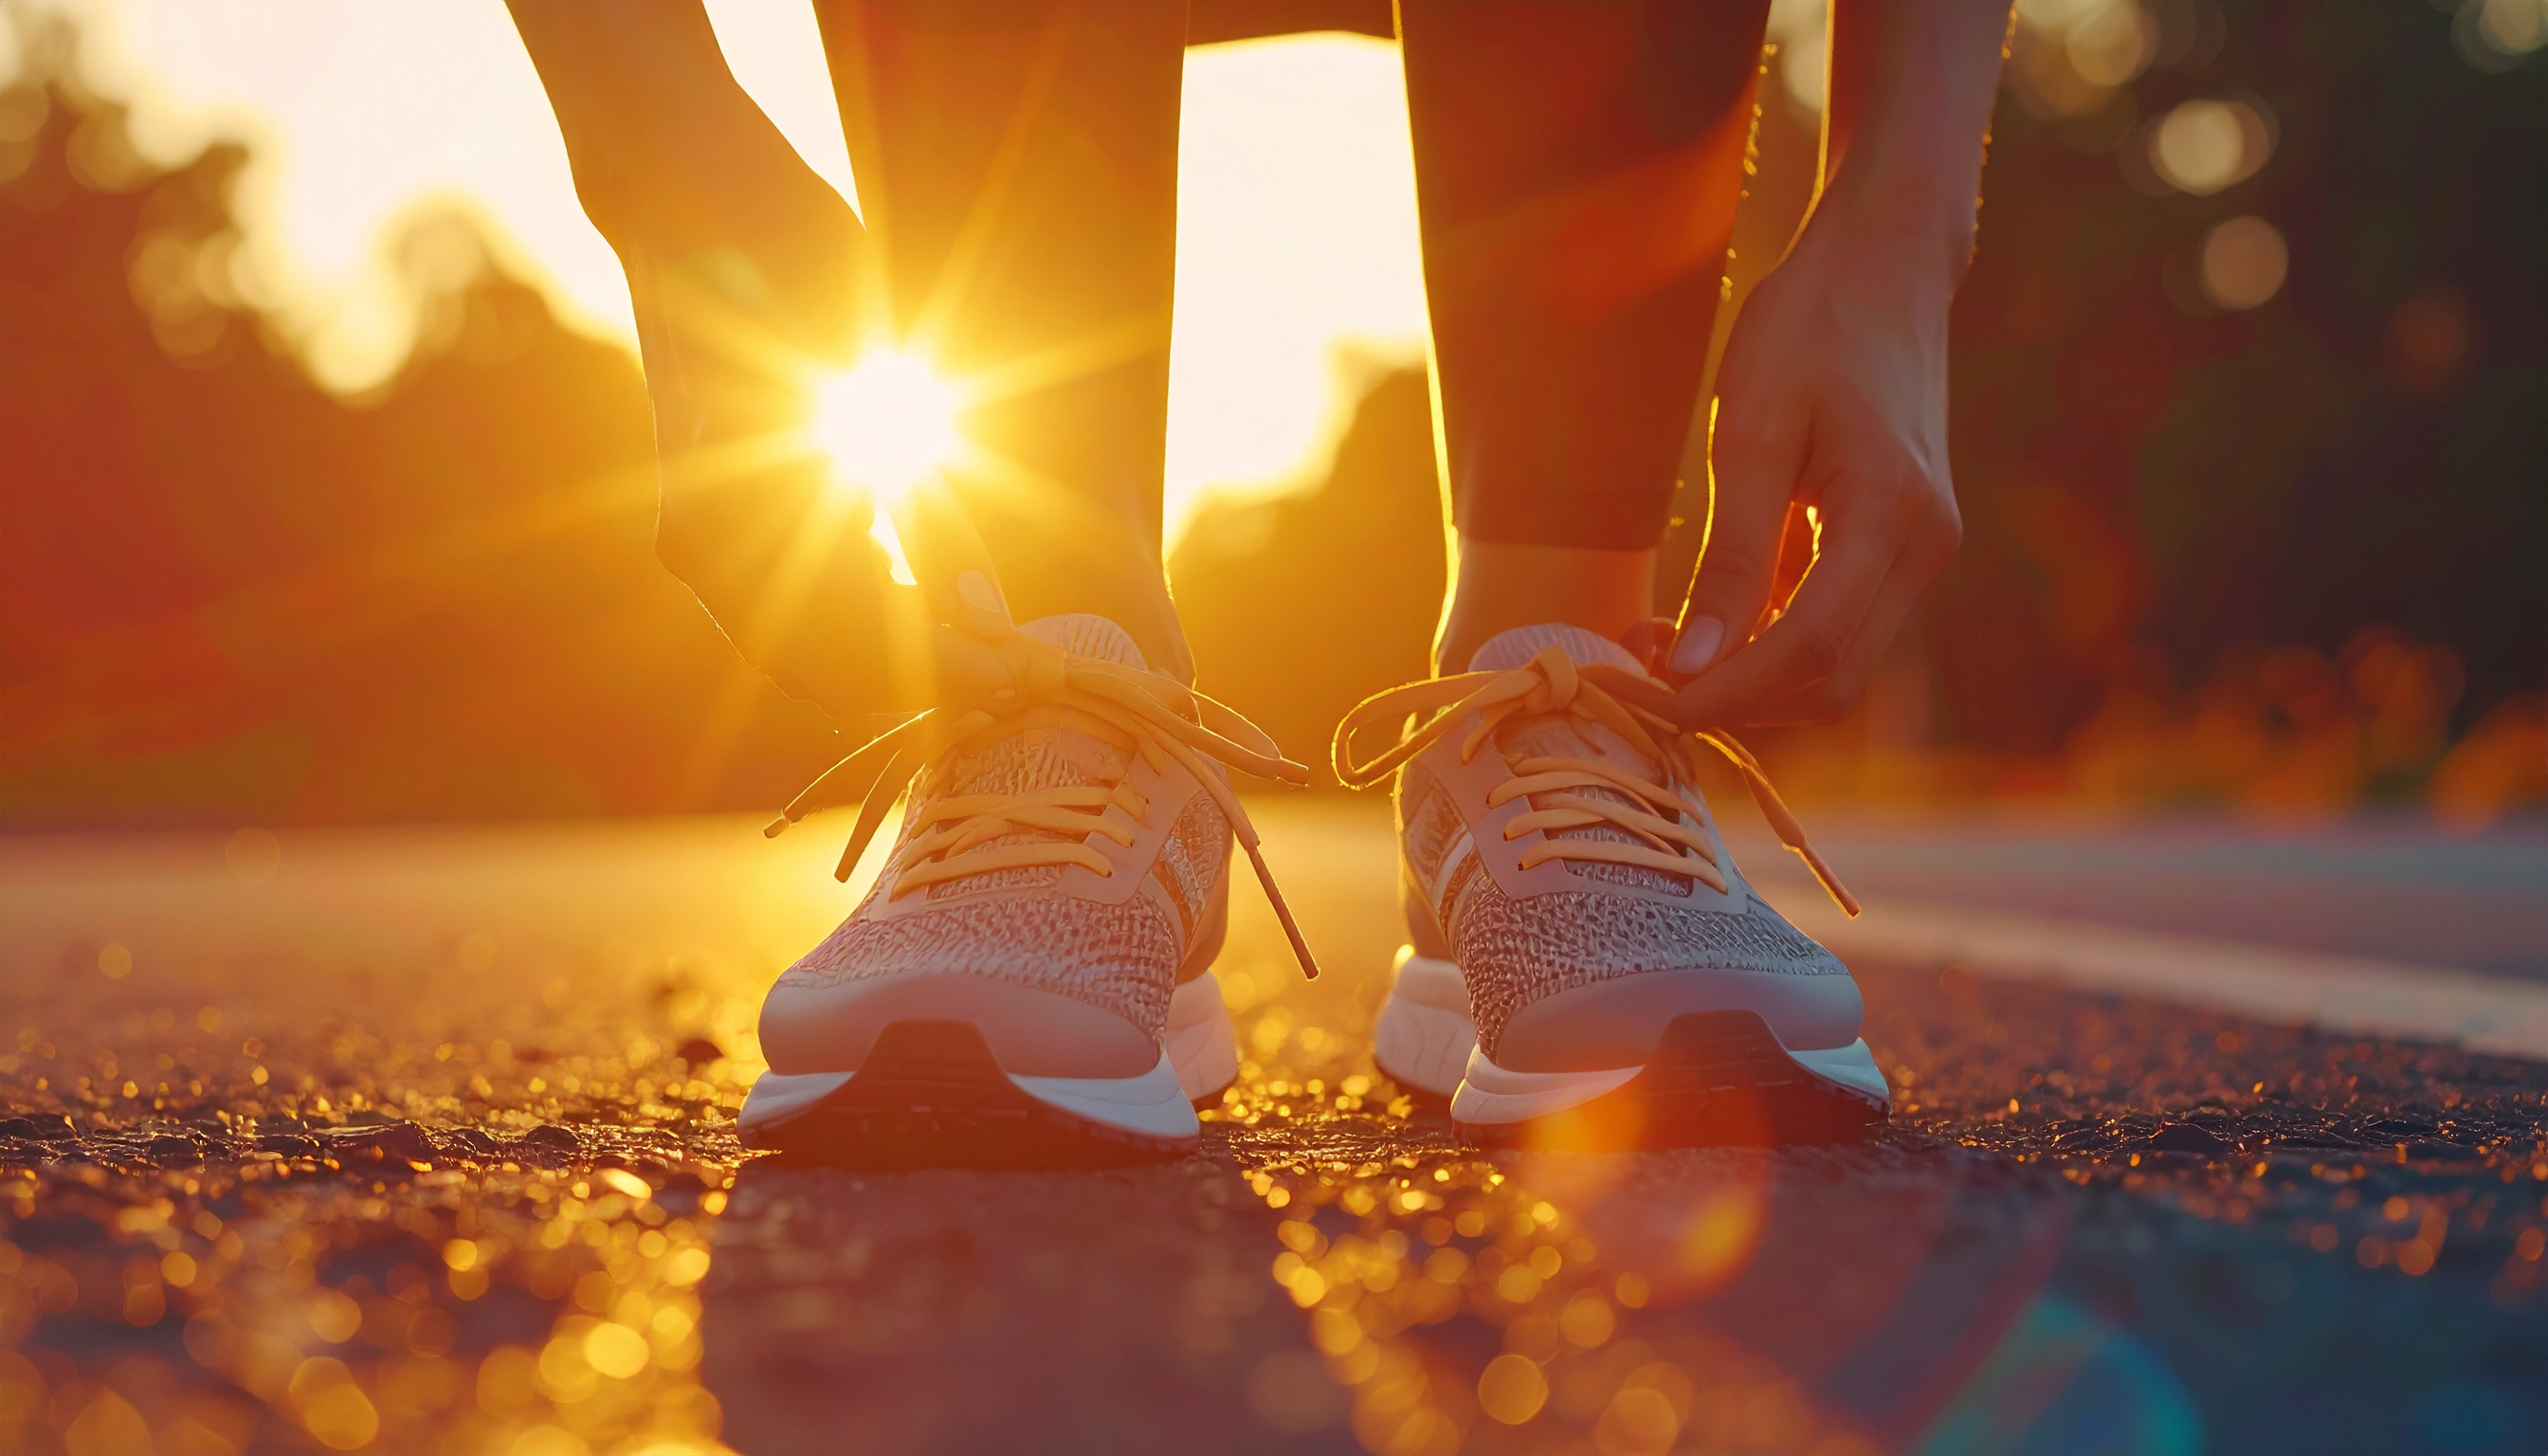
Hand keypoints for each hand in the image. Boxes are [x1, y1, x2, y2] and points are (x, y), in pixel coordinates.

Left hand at [1668, 224, 1964, 726]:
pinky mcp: (1906, 546)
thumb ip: (1730, 556)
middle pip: (1829, 680)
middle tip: (1634, 676)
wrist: (1885, 266)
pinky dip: (1771, 646)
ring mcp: (1924, 550)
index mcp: (1890, 512)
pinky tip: (1706, 625)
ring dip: (1749, 682)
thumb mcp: (1750, 431)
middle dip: (1731, 700)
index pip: (1808, 651)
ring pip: (1837, 668)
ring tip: (1660, 650)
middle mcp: (1925, 546)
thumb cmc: (1811, 327)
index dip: (1720, 693)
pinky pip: (1840, 628)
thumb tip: (1695, 664)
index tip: (1637, 696)